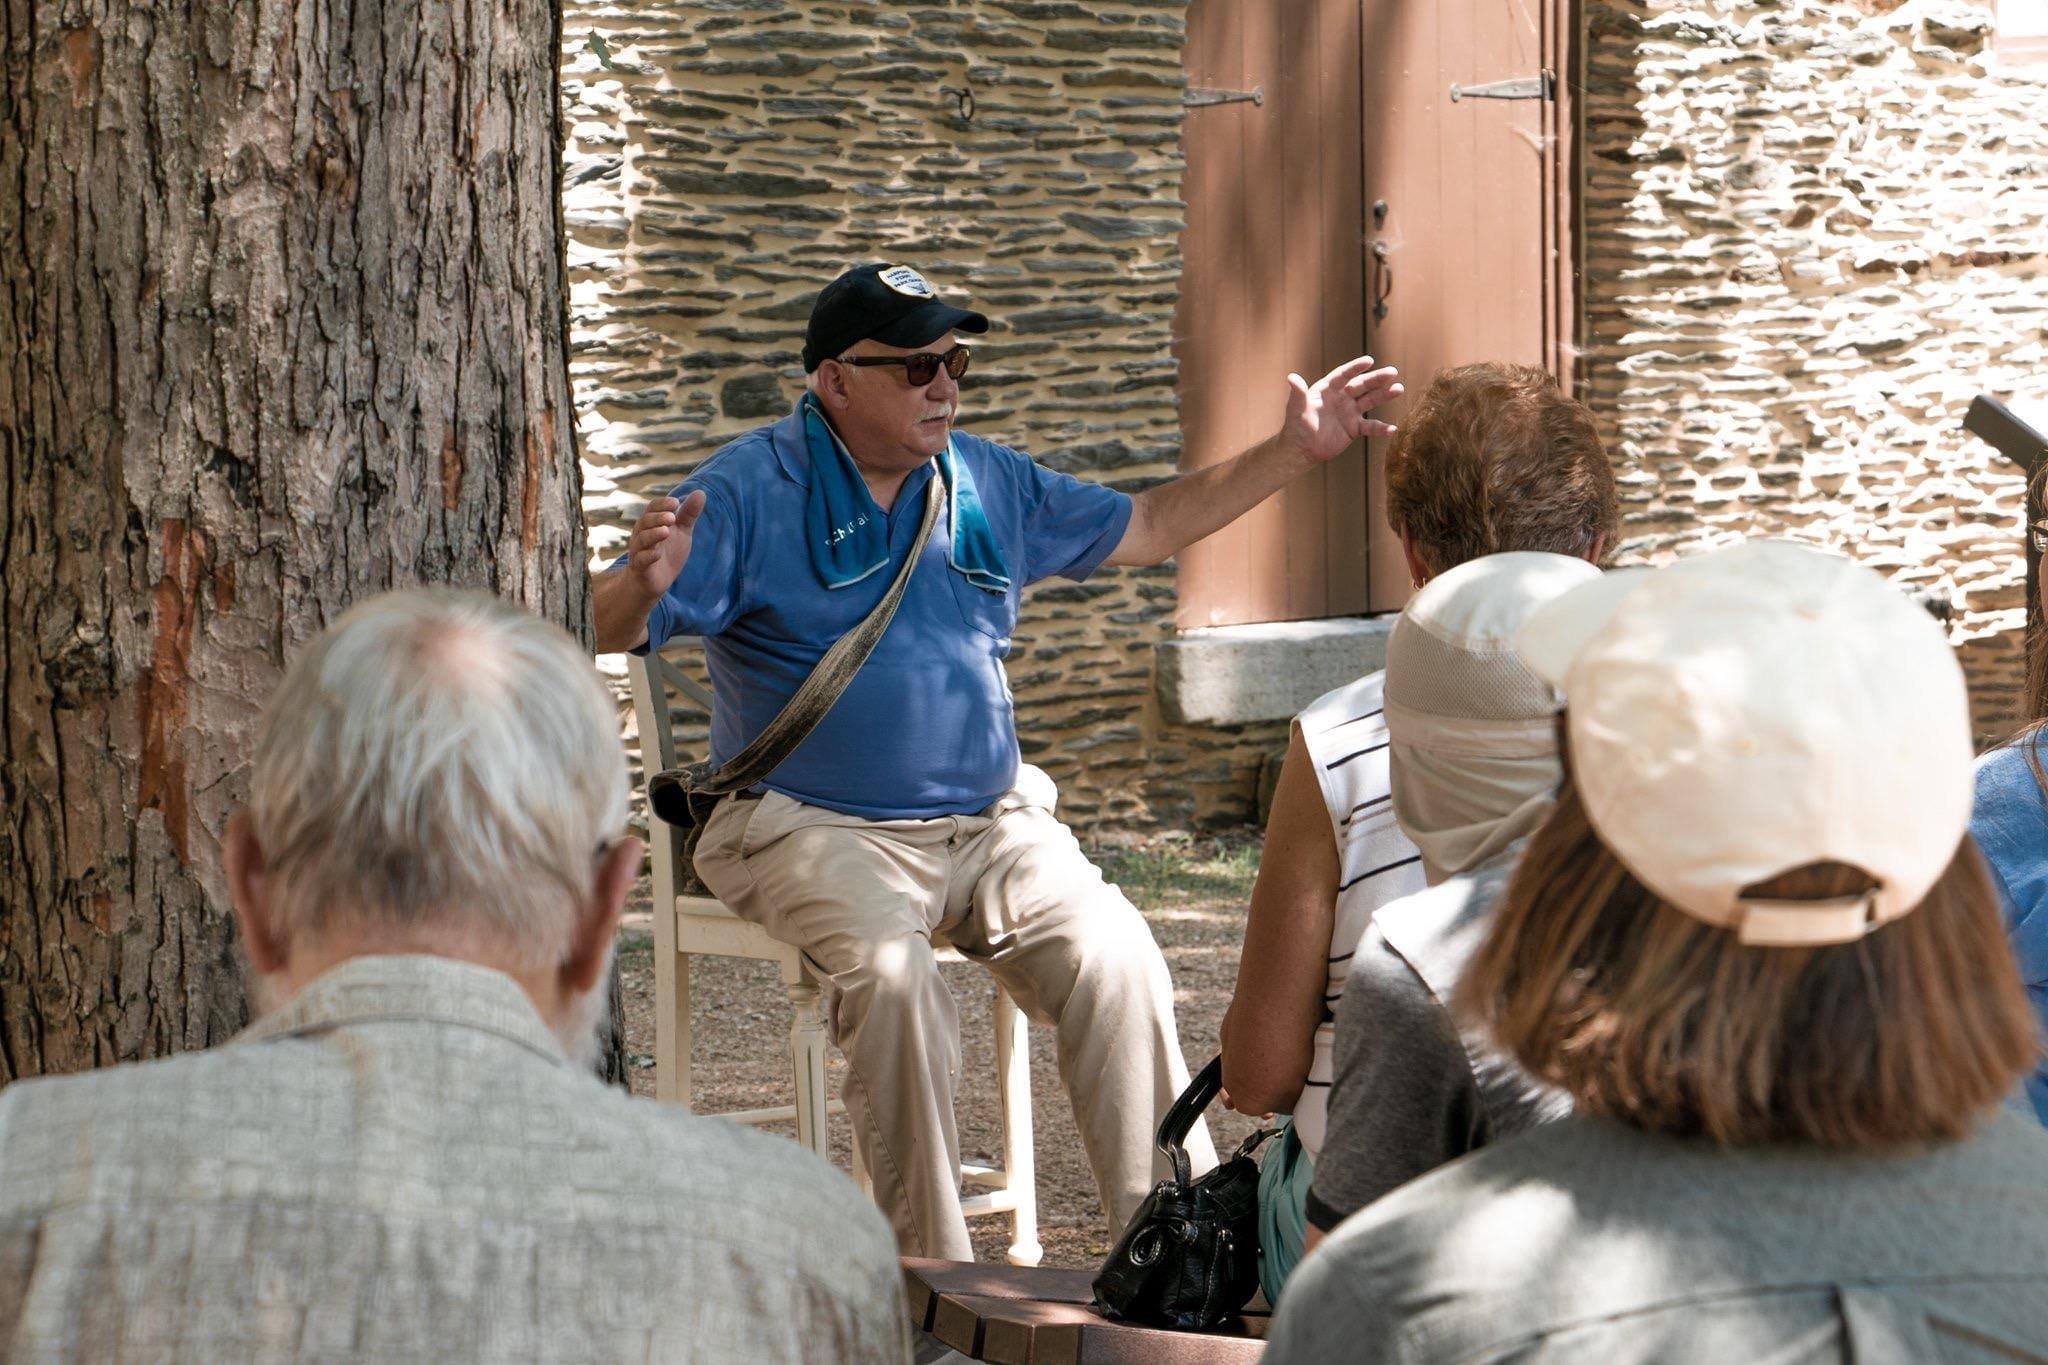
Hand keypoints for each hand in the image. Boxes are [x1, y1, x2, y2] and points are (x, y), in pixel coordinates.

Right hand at [624, 490, 705, 599]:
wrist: (655, 581)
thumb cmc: (667, 552)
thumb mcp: (681, 532)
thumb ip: (688, 514)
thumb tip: (701, 492)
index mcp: (651, 523)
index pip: (652, 508)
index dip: (662, 504)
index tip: (675, 503)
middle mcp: (642, 535)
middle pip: (645, 522)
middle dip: (658, 518)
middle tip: (672, 517)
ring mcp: (639, 552)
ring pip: (642, 540)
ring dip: (653, 534)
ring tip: (666, 531)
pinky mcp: (640, 569)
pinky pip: (641, 561)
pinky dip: (648, 556)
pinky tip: (658, 553)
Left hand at [1281, 356, 1402, 463]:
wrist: (1301, 450)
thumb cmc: (1296, 426)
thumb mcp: (1296, 409)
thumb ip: (1298, 394)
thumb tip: (1291, 377)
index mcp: (1328, 389)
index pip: (1344, 375)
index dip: (1355, 368)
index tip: (1369, 361)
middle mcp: (1342, 397)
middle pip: (1362, 385)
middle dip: (1377, 379)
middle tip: (1392, 372)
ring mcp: (1350, 412)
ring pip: (1370, 401)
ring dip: (1384, 396)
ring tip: (1399, 389)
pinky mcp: (1354, 428)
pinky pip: (1370, 427)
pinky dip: (1381, 428)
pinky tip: (1392, 429)